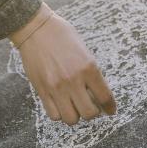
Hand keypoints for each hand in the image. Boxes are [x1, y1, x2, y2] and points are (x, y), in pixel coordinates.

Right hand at [8, 4, 116, 125]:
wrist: (36, 28)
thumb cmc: (61, 35)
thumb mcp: (83, 50)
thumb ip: (91, 71)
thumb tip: (97, 93)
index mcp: (88, 66)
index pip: (104, 97)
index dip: (110, 107)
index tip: (110, 110)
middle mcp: (74, 79)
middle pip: (89, 114)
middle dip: (92, 112)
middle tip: (90, 106)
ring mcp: (57, 87)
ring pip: (71, 119)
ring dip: (75, 115)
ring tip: (74, 105)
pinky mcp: (42, 90)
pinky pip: (54, 115)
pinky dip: (59, 113)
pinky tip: (61, 104)